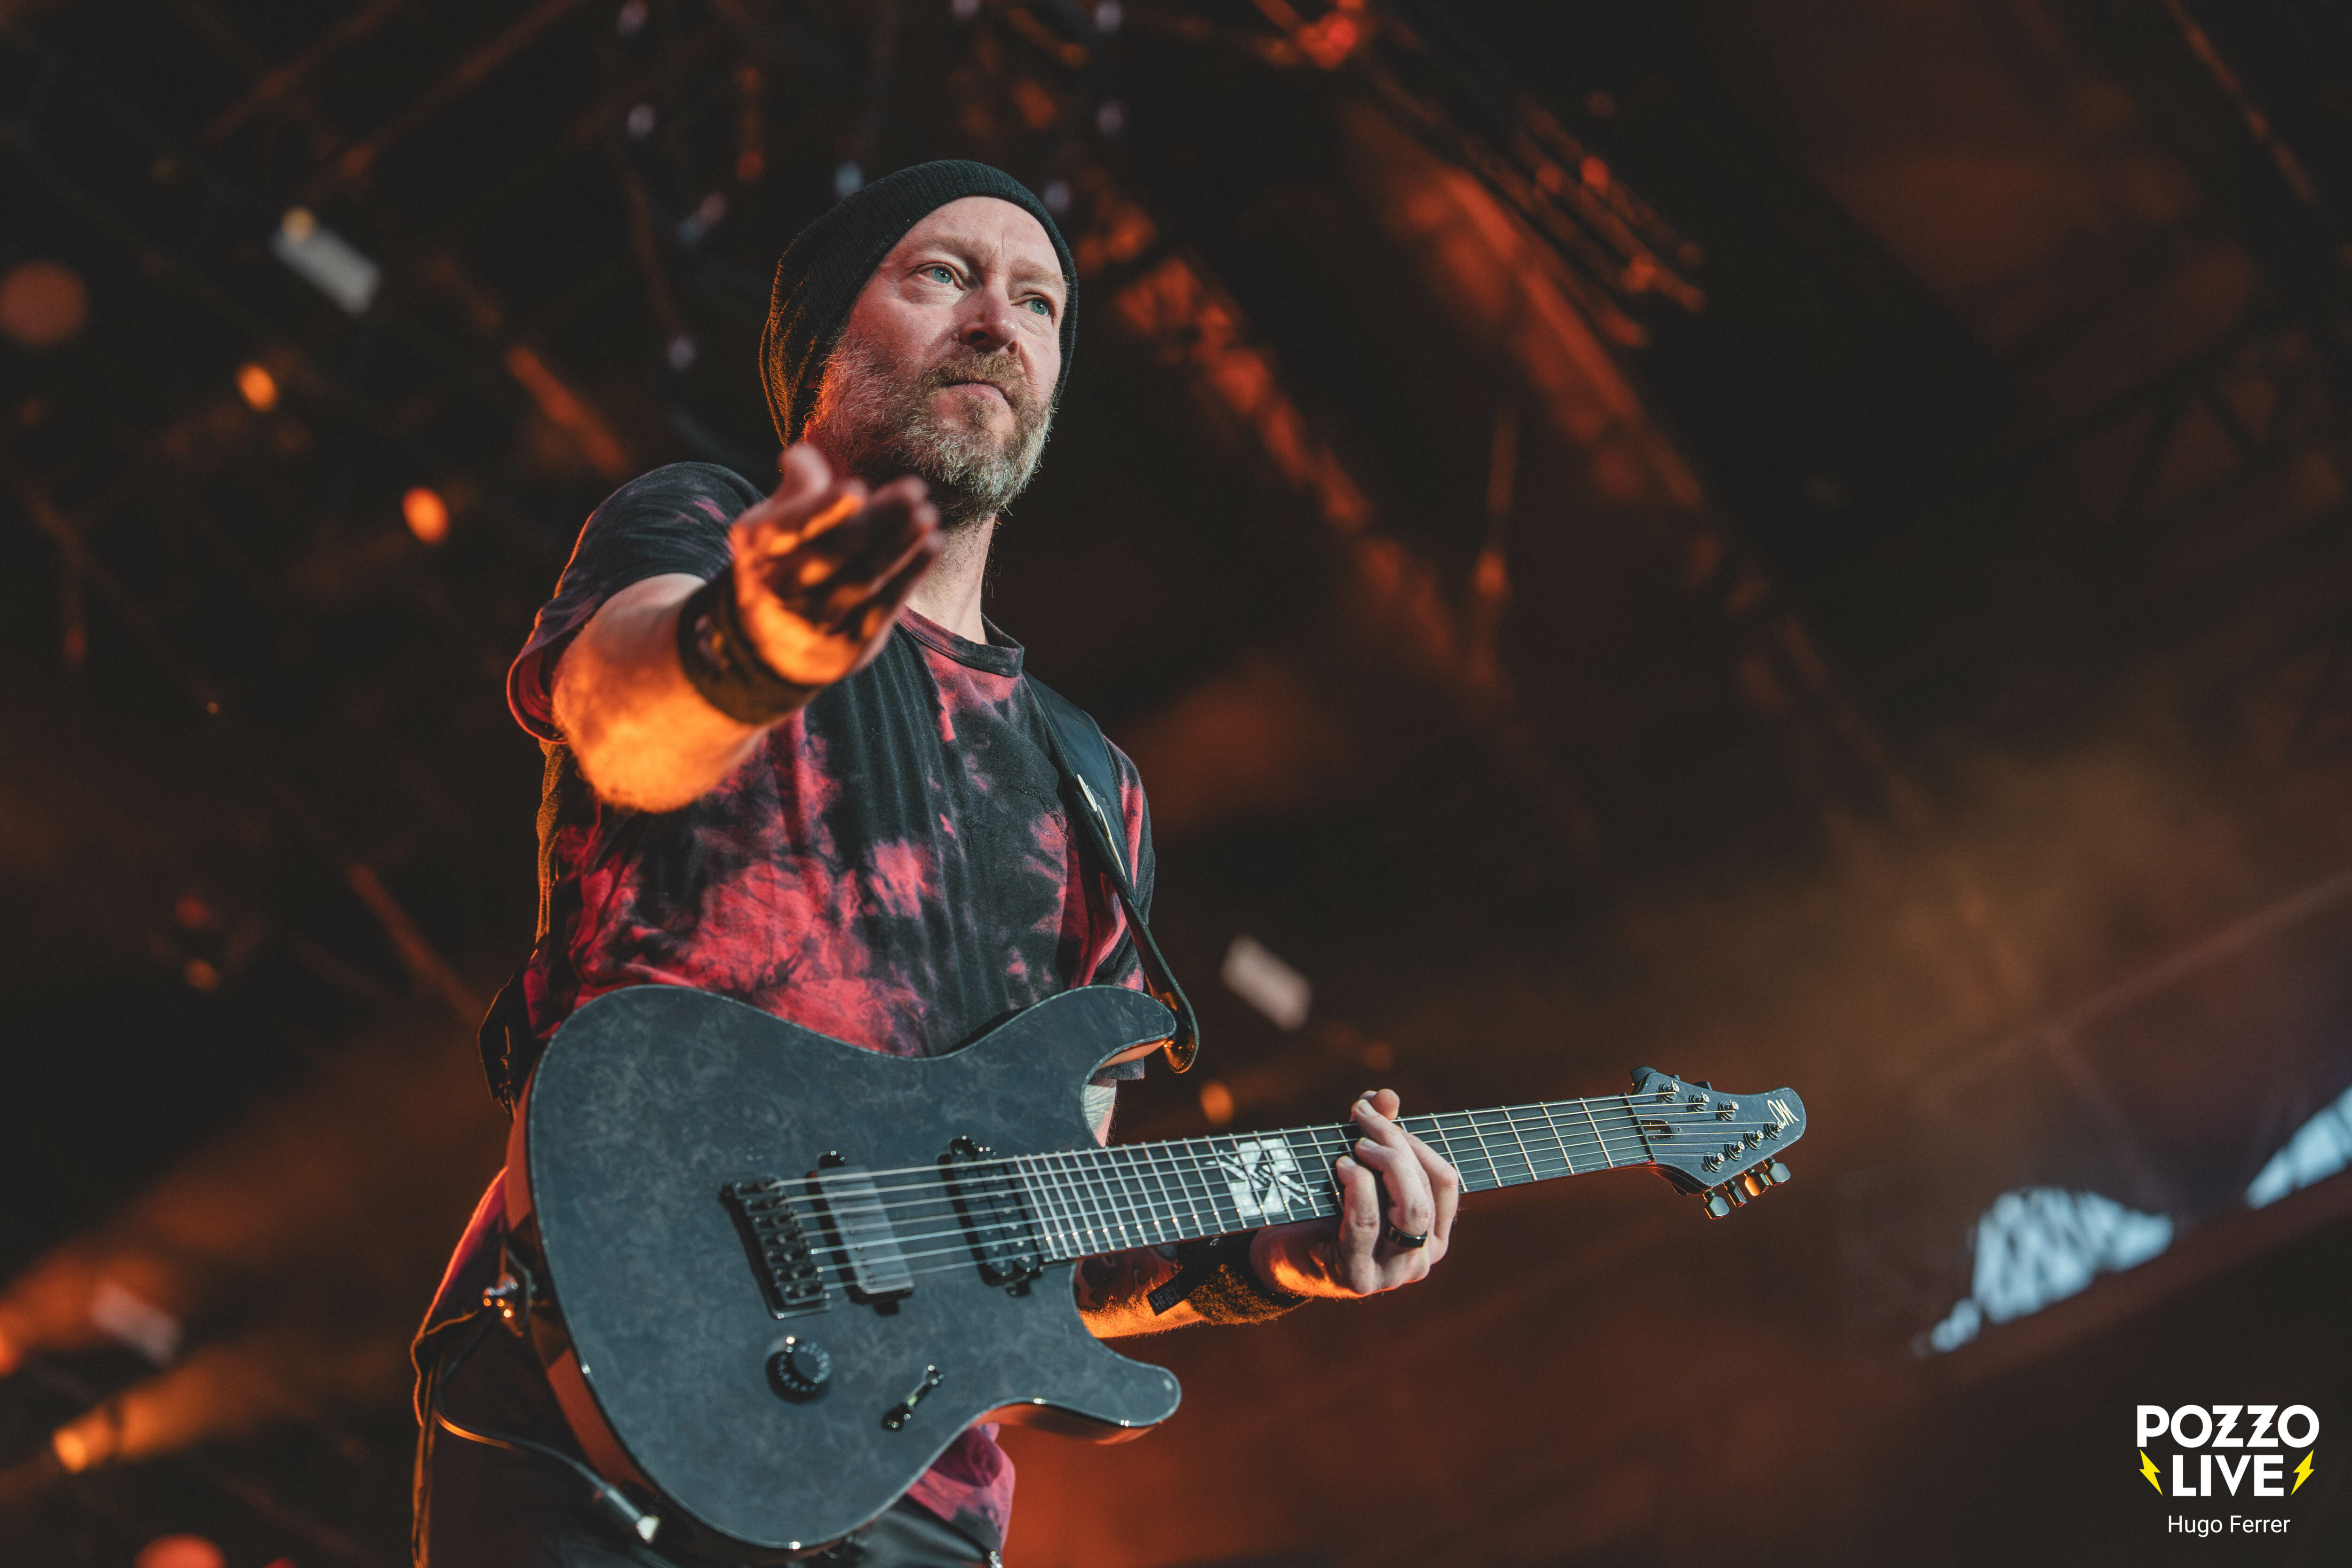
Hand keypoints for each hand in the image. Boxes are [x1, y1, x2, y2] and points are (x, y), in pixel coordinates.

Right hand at [730, 444, 940, 686]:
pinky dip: (910, 576)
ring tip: (928, 515)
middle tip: (914, 490)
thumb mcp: (774, 525)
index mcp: (760, 549)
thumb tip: (803, 455)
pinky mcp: (849, 646)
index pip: (792, 529)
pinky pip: (883, 608)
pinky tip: (931, 546)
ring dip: (900, 546)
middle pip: (834, 554)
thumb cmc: (782, 563)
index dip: (823, 510)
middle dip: (878, 521)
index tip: (856, 489)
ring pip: (863, 581)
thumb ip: (796, 492)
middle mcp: (783, 589)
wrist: (770, 645)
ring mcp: (816, 622)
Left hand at [1252, 1089, 1458, 1298]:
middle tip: (1363, 1120)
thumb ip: (1377, 1133)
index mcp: (1431, 1235)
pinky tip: (1342, 1168)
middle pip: (1425, 1192)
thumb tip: (1388, 1096)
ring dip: (1386, 1164)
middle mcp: (1421, 1260)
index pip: (1444, 1181)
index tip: (1381, 1113)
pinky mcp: (1358, 1278)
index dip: (1417, 1141)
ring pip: (1410, 1210)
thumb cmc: (1325, 1207)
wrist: (1283, 1255)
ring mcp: (1393, 1274)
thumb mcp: (1358, 1167)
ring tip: (1355, 1146)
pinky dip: (1358, 1187)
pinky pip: (1368, 1223)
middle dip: (1398, 1146)